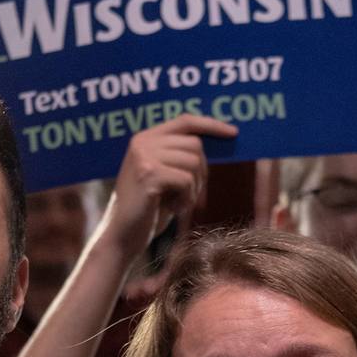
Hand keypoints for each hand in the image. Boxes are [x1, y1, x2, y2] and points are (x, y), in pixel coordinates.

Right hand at [98, 115, 237, 260]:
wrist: (123, 235)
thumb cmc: (148, 209)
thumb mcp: (164, 176)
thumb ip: (181, 157)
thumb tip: (217, 143)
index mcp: (145, 138)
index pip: (185, 121)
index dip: (211, 124)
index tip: (233, 133)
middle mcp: (143, 142)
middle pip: (195, 145)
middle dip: (201, 172)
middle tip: (188, 195)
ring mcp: (144, 157)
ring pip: (193, 163)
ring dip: (193, 188)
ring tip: (177, 202)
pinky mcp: (149, 174)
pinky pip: (187, 180)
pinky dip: (187, 199)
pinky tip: (172, 209)